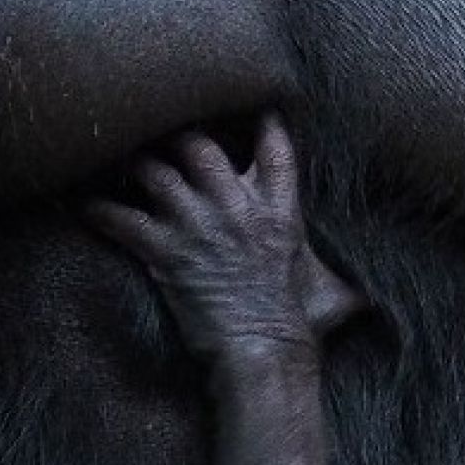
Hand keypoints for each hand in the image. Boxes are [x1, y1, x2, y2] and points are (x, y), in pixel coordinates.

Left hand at [86, 114, 361, 357]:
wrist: (265, 353)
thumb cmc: (302, 328)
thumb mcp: (339, 297)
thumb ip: (351, 286)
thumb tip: (376, 299)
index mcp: (281, 212)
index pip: (274, 150)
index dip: (263, 124)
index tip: (254, 111)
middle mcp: (237, 209)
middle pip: (199, 146)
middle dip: (180, 141)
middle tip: (168, 143)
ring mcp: (199, 227)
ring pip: (155, 171)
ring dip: (138, 169)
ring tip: (124, 168)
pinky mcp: (166, 252)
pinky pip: (120, 218)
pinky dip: (100, 211)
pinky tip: (88, 208)